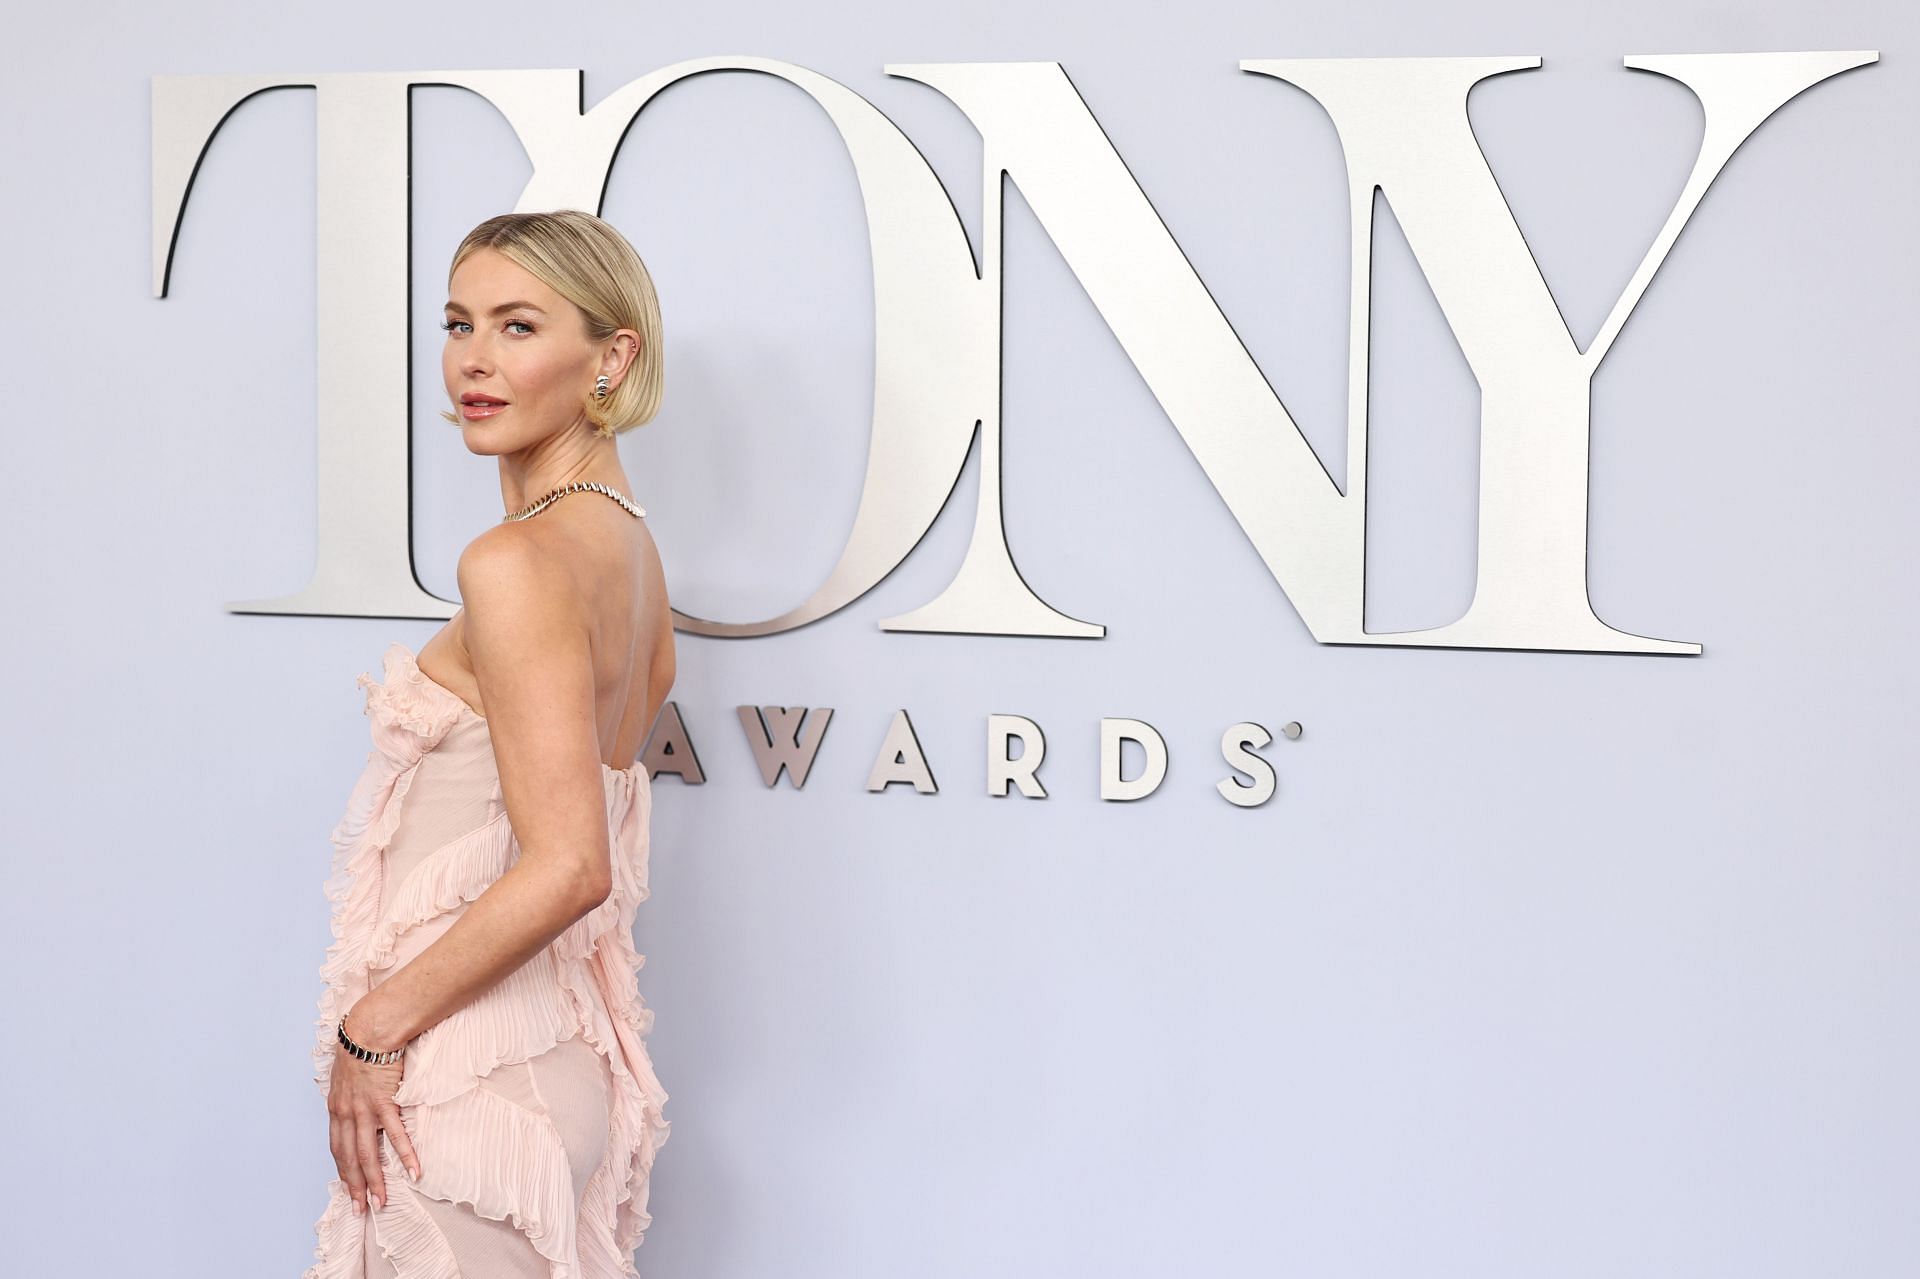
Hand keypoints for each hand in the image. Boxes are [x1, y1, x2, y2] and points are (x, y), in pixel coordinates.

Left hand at [326, 1012, 422, 1213]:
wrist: (369, 1030)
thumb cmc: (359, 1047)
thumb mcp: (345, 1076)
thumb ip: (348, 1094)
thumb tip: (353, 1102)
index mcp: (336, 1109)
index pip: (337, 1149)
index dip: (343, 1172)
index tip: (349, 1190)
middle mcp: (346, 1115)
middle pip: (349, 1159)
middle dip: (354, 1187)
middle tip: (361, 1209)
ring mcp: (365, 1111)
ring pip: (367, 1155)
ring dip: (374, 1181)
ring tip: (380, 1202)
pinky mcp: (385, 1104)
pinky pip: (395, 1135)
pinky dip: (404, 1155)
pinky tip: (413, 1171)